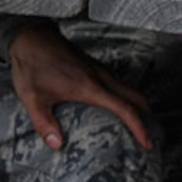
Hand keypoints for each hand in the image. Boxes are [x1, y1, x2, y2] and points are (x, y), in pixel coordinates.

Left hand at [8, 24, 151, 149]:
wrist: (31, 36)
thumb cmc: (32, 66)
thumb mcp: (32, 97)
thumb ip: (44, 123)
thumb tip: (57, 145)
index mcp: (89, 86)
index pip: (124, 108)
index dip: (139, 127)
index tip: (146, 142)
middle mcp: (100, 76)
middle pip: (135, 97)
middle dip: (147, 118)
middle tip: (150, 137)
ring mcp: (99, 69)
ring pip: (129, 88)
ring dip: (139, 105)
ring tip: (140, 125)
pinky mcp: (95, 65)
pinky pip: (119, 82)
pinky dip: (128, 96)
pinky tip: (120, 106)